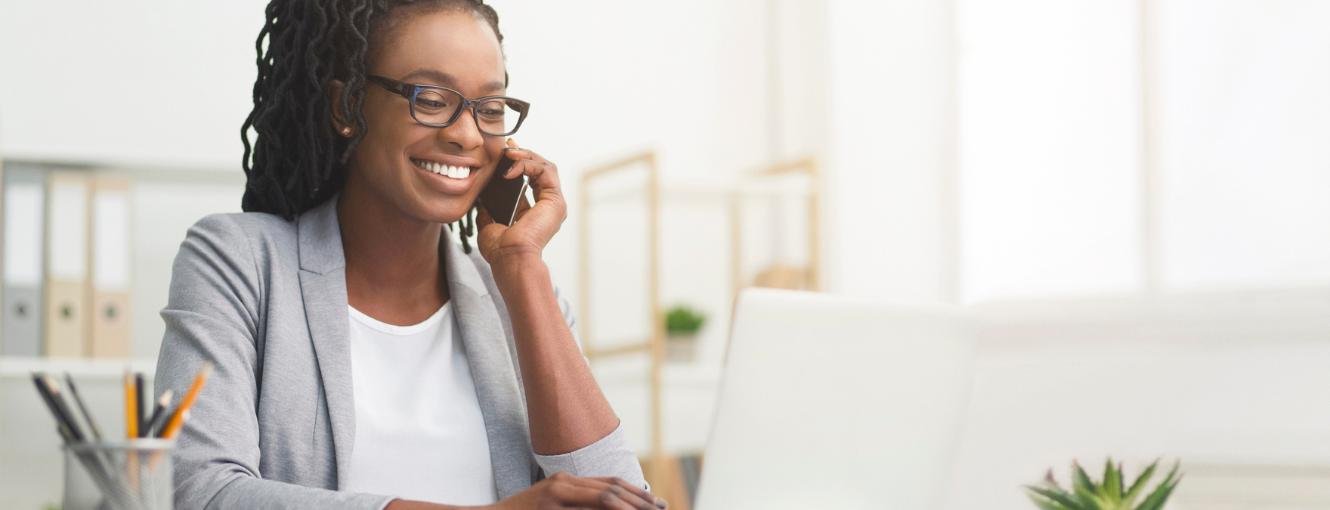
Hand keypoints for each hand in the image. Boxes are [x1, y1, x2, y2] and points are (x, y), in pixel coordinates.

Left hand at [476, 139, 565, 268]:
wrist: (510, 259)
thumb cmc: (501, 250)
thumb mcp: (489, 225)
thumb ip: (487, 211)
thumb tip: (480, 199)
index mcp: (535, 212)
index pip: (532, 179)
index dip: (519, 163)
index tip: (504, 154)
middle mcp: (548, 207)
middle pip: (541, 169)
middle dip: (524, 154)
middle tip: (507, 146)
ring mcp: (555, 203)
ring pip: (546, 166)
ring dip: (527, 156)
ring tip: (509, 153)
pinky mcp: (555, 201)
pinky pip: (545, 171)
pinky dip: (529, 164)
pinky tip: (511, 167)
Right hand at [489, 472, 666, 509]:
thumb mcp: (553, 506)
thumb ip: (578, 505)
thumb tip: (610, 506)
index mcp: (566, 481)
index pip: (611, 483)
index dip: (637, 493)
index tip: (657, 505)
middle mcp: (564, 483)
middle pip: (612, 489)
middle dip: (640, 501)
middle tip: (661, 509)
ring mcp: (556, 494)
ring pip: (604, 496)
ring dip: (630, 507)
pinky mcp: (551, 504)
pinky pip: (587, 508)